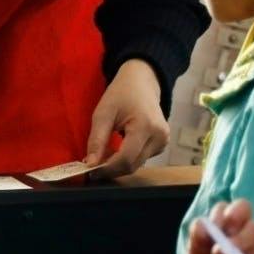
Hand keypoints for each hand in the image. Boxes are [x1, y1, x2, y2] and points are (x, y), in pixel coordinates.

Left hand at [84, 60, 169, 178]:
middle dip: (111, 168)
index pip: (126, 159)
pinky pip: (142, 159)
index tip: (91, 171)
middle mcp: (159, 136)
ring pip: (137, 164)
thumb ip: (96, 140)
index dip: (107, 169)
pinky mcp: (163, 144)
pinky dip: (128, 159)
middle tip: (94, 165)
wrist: (142, 83)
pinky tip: (119, 149)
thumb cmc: (121, 94)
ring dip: (119, 164)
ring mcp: (164, 141)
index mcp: (145, 126)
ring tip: (105, 154)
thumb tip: (90, 165)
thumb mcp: (103, 114)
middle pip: (132, 165)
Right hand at [185, 199, 253, 253]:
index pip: (252, 225)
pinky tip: (198, 242)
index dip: (242, 232)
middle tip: (224, 229)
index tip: (233, 247)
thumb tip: (220, 247)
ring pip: (219, 211)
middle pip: (240, 207)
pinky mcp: (200, 239)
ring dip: (215, 219)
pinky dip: (198, 229)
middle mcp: (238, 233)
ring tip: (209, 239)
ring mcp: (219, 234)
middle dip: (232, 214)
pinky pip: (199, 224)